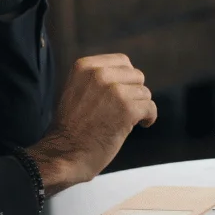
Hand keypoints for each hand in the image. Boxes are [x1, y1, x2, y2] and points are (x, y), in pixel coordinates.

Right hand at [27, 55, 157, 194]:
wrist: (64, 153)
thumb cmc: (70, 127)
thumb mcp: (76, 89)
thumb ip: (97, 78)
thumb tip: (125, 76)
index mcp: (85, 66)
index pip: (122, 61)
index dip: (126, 78)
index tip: (123, 93)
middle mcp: (100, 73)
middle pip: (136, 75)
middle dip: (134, 92)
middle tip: (125, 109)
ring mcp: (114, 91)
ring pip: (144, 92)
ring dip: (140, 107)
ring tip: (128, 120)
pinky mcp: (127, 109)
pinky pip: (150, 107)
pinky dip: (149, 117)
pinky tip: (141, 125)